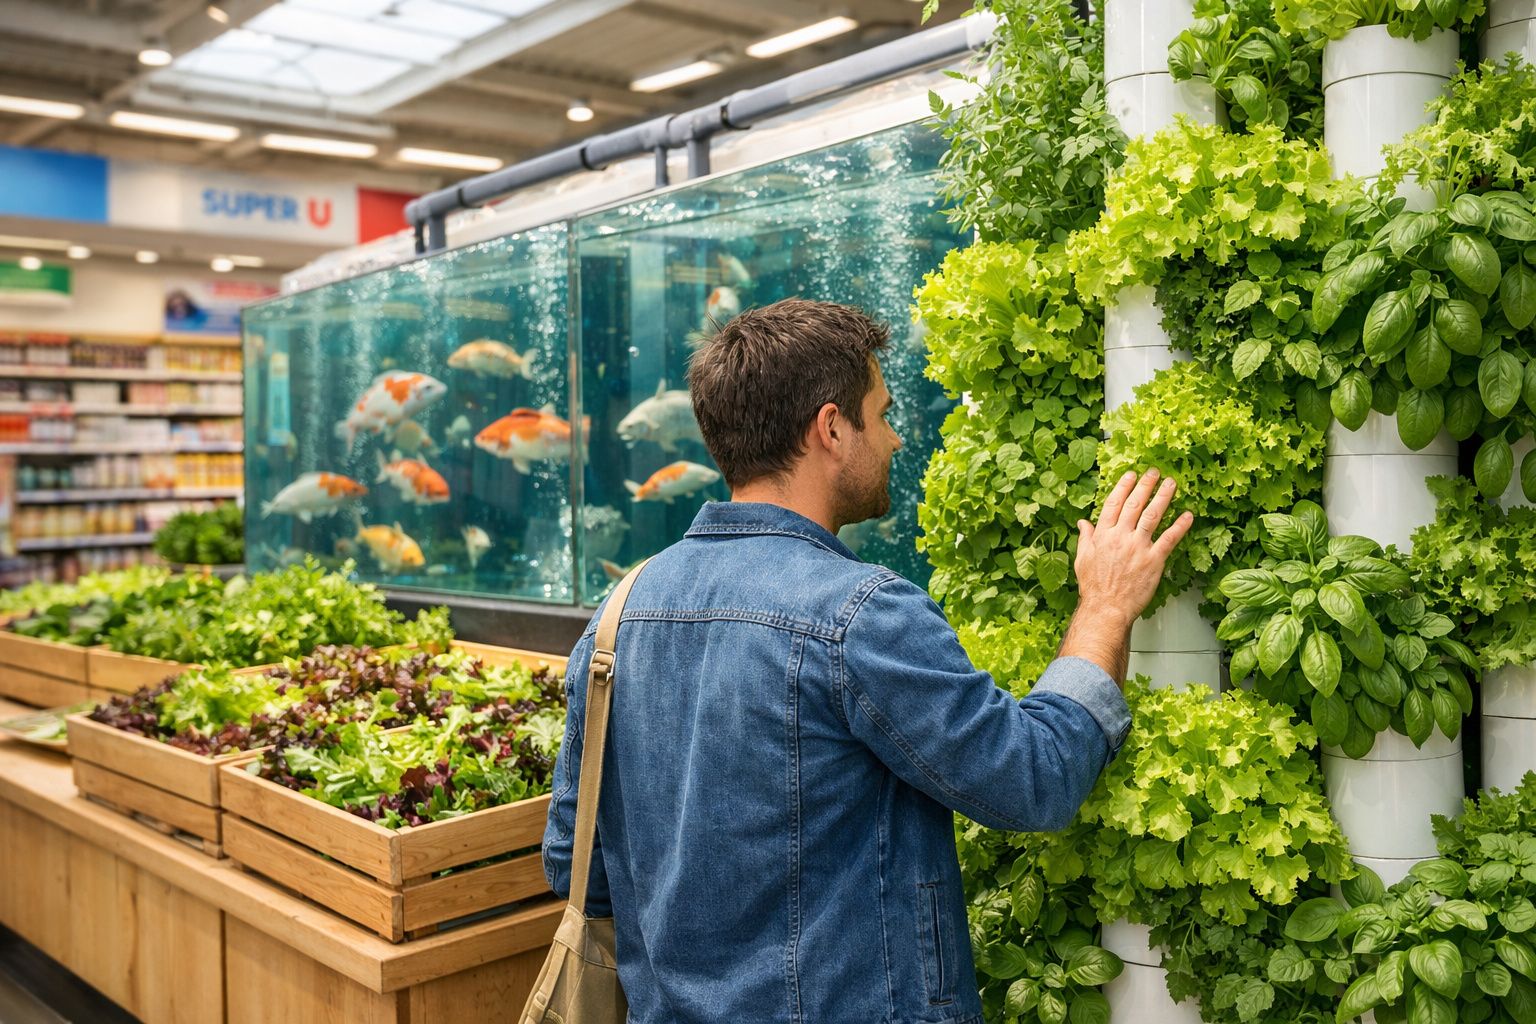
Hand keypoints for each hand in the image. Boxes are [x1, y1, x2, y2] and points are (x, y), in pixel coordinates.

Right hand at [1074, 469, 1193, 629]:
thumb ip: (1085, 538)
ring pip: (1153, 515)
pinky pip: (1169, 539)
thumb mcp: (1082, 559)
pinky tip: (1188, 515)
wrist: (1106, 609)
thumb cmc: (1094, 588)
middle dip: (1146, 485)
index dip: (1124, 487)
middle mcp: (1121, 537)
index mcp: (1103, 535)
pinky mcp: (1154, 560)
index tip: (1131, 475)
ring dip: (1163, 497)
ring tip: (1171, 483)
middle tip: (1154, 472)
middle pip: (1135, 504)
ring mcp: (1138, 547)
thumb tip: (1083, 523)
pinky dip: (1180, 526)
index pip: (1114, 503)